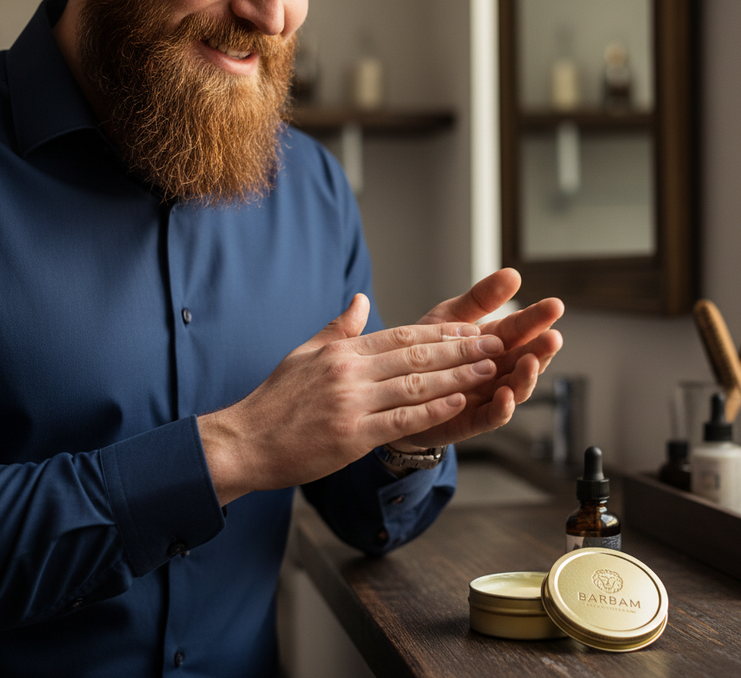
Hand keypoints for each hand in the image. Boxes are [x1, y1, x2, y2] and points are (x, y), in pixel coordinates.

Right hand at [198, 294, 507, 503]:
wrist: (244, 441)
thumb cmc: (275, 402)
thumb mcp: (304, 354)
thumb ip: (339, 329)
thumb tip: (360, 299)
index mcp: (342, 352)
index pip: (402, 336)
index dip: (442, 333)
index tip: (472, 330)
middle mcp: (349, 373)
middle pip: (417, 356)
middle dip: (461, 350)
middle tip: (495, 343)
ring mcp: (351, 404)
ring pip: (416, 385)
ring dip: (458, 376)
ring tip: (489, 370)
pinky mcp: (351, 436)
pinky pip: (402, 420)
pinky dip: (433, 410)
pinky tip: (459, 403)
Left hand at [389, 268, 563, 450]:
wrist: (394, 388)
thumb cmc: (425, 352)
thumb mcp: (450, 318)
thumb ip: (480, 299)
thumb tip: (512, 274)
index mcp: (493, 343)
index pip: (521, 329)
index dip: (537, 318)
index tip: (555, 305)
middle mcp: (496, 371)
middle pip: (525, 360)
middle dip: (540, 349)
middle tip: (553, 337)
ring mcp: (486, 397)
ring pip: (514, 390)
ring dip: (525, 378)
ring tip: (531, 362)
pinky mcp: (470, 421)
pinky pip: (491, 418)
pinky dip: (501, 409)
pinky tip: (506, 396)